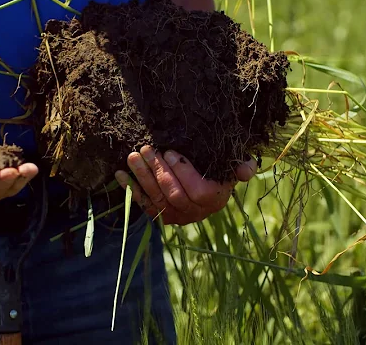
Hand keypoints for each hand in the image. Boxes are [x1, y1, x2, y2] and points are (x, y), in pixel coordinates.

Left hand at [114, 145, 256, 225]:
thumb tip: (246, 170)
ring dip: (142, 177)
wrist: (205, 184)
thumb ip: (241, 166)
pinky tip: (119, 174)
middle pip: (174, 195)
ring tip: (133, 156)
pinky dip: (130, 189)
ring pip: (156, 198)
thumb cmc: (218, 170)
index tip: (171, 152)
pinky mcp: (159, 215)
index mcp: (214, 200)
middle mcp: (195, 213)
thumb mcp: (231, 165)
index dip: (183, 173)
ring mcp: (176, 216)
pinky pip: (143, 204)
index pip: (198, 192)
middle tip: (146, 149)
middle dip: (158, 171)